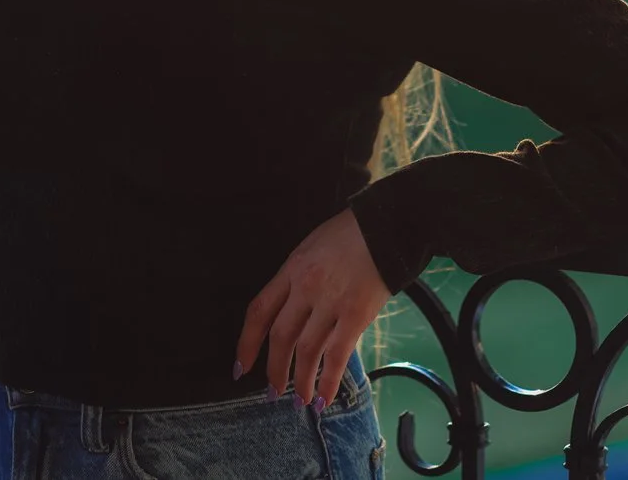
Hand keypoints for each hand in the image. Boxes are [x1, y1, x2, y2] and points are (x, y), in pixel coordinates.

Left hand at [235, 208, 390, 406]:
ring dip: (301, 381)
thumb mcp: (311, 248)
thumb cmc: (349, 234)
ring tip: (299, 401)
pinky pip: (337, 355)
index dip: (247, 343)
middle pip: (281, 336)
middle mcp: (305, 288)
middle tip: (273, 391)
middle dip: (274, 369)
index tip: (241, 367)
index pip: (259, 311)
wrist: (386, 225)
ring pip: (307, 351)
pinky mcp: (356, 314)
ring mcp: (330, 302)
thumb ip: (297, 279)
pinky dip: (328, 381)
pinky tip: (323, 397)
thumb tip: (291, 313)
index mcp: (291, 269)